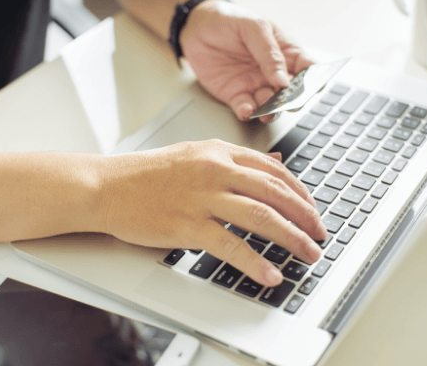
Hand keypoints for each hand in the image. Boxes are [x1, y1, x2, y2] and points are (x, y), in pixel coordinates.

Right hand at [99, 140, 325, 286]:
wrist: (107, 186)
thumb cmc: (146, 174)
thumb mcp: (194, 154)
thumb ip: (234, 159)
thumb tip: (273, 163)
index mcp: (218, 152)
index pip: (272, 170)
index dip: (300, 192)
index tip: (312, 209)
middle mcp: (215, 170)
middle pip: (274, 192)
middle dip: (304, 216)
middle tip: (319, 234)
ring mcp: (202, 197)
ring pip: (260, 216)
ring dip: (291, 238)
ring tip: (308, 254)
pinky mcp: (187, 224)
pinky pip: (230, 245)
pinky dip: (254, 262)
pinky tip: (270, 274)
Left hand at [179, 0, 312, 122]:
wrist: (197, 26)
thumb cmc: (230, 20)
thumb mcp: (254, 27)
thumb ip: (269, 53)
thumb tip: (284, 80)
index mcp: (285, 53)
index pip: (308, 69)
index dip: (314, 80)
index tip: (313, 87)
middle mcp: (273, 73)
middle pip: (291, 94)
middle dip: (292, 101)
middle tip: (288, 101)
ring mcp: (256, 86)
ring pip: (271, 106)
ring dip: (271, 111)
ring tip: (267, 109)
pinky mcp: (236, 96)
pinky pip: (246, 109)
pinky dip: (248, 113)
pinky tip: (247, 110)